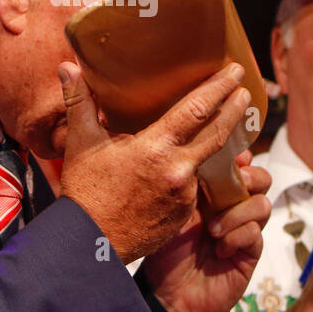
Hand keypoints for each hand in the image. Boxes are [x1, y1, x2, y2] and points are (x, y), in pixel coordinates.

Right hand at [58, 60, 250, 264]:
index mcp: (156, 148)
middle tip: (245, 89)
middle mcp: (178, 170)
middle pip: (217, 133)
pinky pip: (194, 187)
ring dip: (212, 145)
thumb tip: (67, 67)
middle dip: (234, 110)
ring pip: (205, 162)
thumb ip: (79, 101)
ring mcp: (185, 195)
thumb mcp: (80, 143)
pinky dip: (191, 173)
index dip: (218, 88)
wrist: (91, 244)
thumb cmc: (85, 192)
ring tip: (216, 127)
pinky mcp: (184, 213)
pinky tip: (184, 166)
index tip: (235, 72)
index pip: (197, 110)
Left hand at [141, 151, 271, 311]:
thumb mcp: (174, 212)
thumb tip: (205, 155)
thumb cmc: (165, 253)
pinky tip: (219, 249)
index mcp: (213, 192)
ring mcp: (243, 230)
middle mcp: (232, 207)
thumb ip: (192, 186)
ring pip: (262, 205)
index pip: (238, 164)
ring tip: (213, 230)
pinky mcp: (250, 253)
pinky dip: (237, 236)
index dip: (240, 156)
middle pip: (261, 179)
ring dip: (237, 213)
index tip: (234, 154)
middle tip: (232, 186)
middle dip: (250, 178)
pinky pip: (256, 234)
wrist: (169, 297)